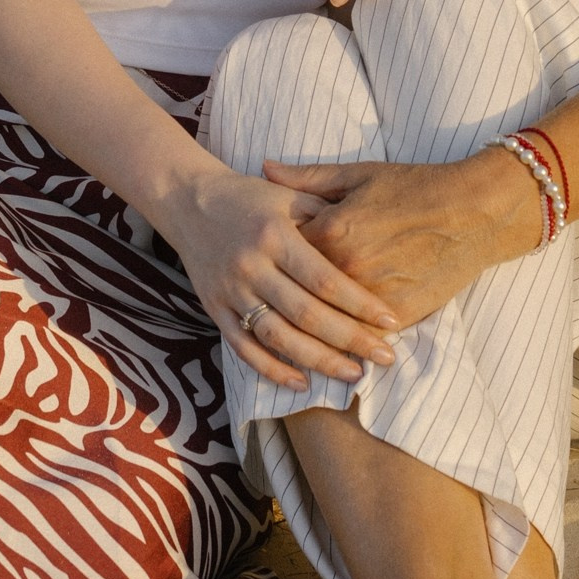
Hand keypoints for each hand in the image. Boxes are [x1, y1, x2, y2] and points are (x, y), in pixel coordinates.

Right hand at [159, 167, 402, 390]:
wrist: (187, 201)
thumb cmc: (249, 198)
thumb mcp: (288, 196)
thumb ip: (326, 218)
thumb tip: (367, 249)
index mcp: (274, 235)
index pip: (324, 278)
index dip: (359, 304)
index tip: (391, 322)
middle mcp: (251, 266)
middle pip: (306, 314)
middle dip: (350, 339)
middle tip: (385, 357)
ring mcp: (230, 291)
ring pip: (277, 337)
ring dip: (318, 360)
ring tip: (353, 373)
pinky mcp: (214, 309)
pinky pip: (244, 348)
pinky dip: (272, 369)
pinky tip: (302, 382)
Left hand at [260, 151, 542, 329]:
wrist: (474, 211)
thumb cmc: (416, 186)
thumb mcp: (358, 175)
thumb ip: (307, 178)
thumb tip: (265, 168)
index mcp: (329, 231)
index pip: (284, 256)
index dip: (273, 261)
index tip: (265, 265)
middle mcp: (345, 268)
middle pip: (299, 299)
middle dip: (282, 307)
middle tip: (267, 310)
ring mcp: (371, 296)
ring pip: (328, 327)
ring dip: (311, 338)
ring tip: (293, 342)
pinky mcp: (399, 314)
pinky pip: (363, 336)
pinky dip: (350, 344)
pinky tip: (339, 351)